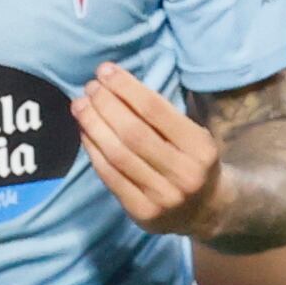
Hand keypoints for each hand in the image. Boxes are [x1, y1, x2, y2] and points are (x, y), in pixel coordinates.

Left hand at [76, 63, 225, 232]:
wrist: (206, 209)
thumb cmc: (192, 160)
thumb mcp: (193, 135)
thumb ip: (161, 115)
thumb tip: (113, 83)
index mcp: (200, 147)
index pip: (155, 110)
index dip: (126, 88)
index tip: (105, 71)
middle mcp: (184, 174)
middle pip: (133, 133)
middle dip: (106, 105)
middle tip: (89, 87)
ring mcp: (163, 197)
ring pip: (118, 155)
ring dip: (93, 126)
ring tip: (80, 106)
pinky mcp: (143, 213)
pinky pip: (110, 177)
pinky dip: (94, 152)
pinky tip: (85, 133)